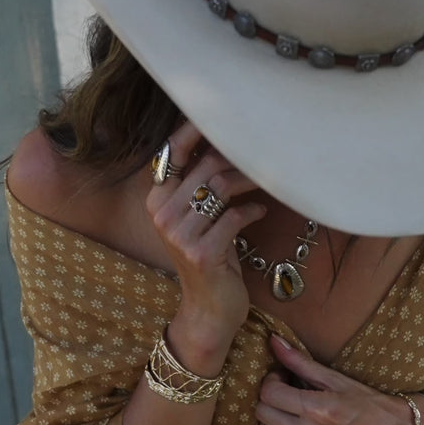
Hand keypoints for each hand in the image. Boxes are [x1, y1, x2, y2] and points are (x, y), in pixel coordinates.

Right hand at [146, 120, 265, 359]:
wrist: (209, 309)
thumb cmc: (210, 256)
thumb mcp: (198, 218)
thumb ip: (201, 184)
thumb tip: (226, 140)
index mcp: (156, 200)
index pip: (173, 152)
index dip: (197, 129)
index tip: (226, 115)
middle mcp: (162, 214)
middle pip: (205, 166)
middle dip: (238, 156)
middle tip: (262, 154)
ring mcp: (180, 235)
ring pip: (221, 187)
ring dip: (250, 180)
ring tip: (267, 181)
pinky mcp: (202, 253)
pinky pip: (234, 216)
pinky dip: (252, 210)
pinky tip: (260, 210)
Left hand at [254, 335, 423, 424]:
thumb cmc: (370, 403)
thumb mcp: (337, 379)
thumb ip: (301, 362)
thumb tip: (273, 341)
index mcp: (318, 409)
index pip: (269, 393)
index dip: (271, 381)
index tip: (282, 379)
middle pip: (264, 414)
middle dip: (270, 400)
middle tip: (283, 395)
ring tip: (283, 416)